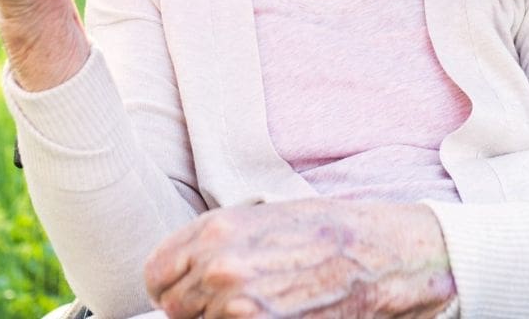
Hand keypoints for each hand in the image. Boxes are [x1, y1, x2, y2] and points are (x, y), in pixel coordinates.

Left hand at [144, 199, 453, 318]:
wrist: (373, 253)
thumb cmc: (321, 229)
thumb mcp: (259, 219)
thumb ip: (216, 243)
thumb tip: (189, 272)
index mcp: (215, 230)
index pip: (156, 272)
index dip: (167, 284)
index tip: (180, 291)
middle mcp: (220, 267)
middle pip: (174, 306)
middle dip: (193, 306)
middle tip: (224, 300)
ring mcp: (240, 306)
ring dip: (220, 317)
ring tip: (255, 302)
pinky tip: (270, 312)